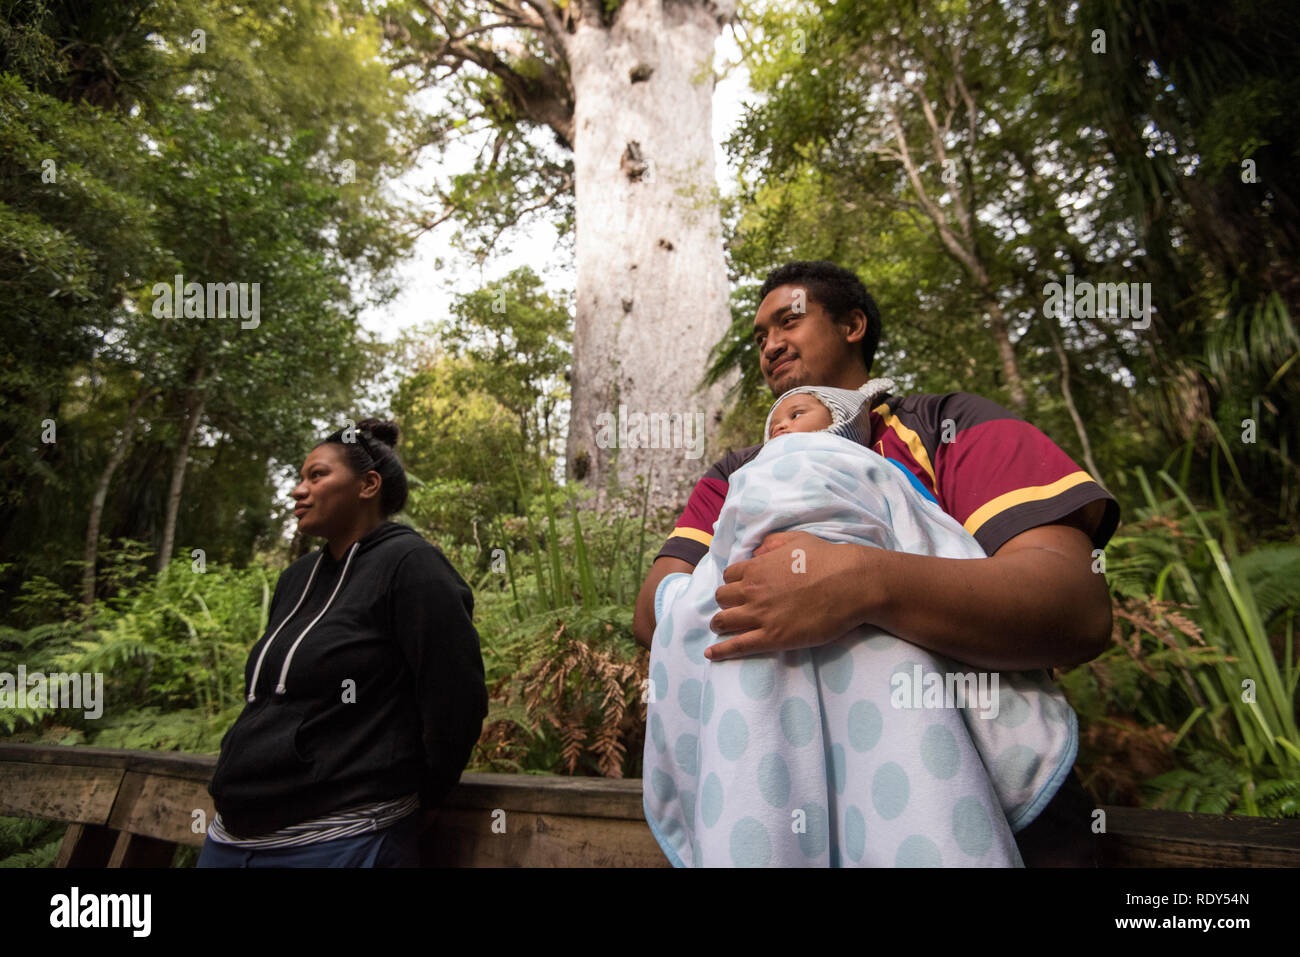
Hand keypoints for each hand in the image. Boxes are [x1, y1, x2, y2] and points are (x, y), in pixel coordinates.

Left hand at [707, 531, 875, 659]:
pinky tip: (711, 654)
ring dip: (720, 624)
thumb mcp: (797, 539)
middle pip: (722, 598)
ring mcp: (761, 615)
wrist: (851, 584)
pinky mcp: (773, 637)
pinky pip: (738, 645)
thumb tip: (756, 551)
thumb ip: (772, 543)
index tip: (739, 588)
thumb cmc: (828, 559)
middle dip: (725, 602)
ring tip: (720, 627)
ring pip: (724, 621)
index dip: (733, 583)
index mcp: (757, 568)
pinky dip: (721, 651)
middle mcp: (752, 591)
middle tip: (732, 608)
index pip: (729, 577)